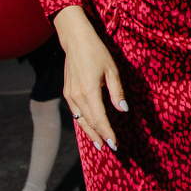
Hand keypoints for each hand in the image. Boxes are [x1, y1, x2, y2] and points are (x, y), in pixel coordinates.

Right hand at [57, 8, 125, 152]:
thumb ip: (117, 92)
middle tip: (108, 148)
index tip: (115, 144)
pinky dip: (82, 122)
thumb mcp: (112, 70)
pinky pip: (75, 112)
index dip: (107, 132)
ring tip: (98, 143)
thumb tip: (123, 110)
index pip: (99, 118)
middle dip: (99, 136)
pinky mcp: (66, 92)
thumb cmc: (97, 53)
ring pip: (80, 119)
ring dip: (89, 132)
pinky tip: (88, 128)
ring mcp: (69, 95)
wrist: (76, 41)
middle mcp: (76, 96)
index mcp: (89, 91)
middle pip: (88, 122)